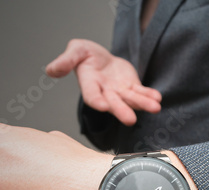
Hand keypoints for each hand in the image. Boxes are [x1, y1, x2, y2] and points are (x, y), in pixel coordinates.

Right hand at [46, 39, 161, 125]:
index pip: (92, 96)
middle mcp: (105, 92)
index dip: (96, 101)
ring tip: (155, 107)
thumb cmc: (85, 54)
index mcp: (89, 84)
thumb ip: (65, 61)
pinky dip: (149, 95)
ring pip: (131, 100)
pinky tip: (157, 98)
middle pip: (113, 103)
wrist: (100, 56)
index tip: (102, 106)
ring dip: (143, 104)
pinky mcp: (131, 87)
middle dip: (122, 111)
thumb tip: (50, 70)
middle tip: (130, 120)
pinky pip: (141, 93)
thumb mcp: (74, 51)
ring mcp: (119, 91)